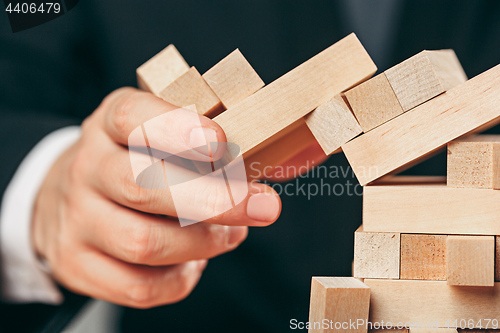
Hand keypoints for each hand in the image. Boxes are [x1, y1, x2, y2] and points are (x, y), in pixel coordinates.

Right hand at [32, 87, 281, 307]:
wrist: (64, 197)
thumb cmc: (133, 162)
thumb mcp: (155, 134)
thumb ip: (204, 145)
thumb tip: (270, 170)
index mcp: (110, 125)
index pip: (133, 117)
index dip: (179, 130)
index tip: (222, 144)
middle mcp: (87, 168)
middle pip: (142, 187)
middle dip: (214, 201)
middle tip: (265, 207)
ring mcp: (77, 219)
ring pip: (144, 243)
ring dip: (204, 243)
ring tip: (232, 234)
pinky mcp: (77, 264)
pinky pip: (138, 287)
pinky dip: (181, 277)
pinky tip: (195, 260)